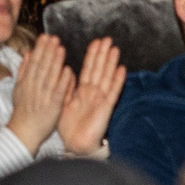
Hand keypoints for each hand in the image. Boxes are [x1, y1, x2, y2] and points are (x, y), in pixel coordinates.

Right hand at [7, 34, 73, 152]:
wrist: (25, 131)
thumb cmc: (22, 110)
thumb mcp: (19, 88)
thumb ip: (23, 69)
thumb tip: (27, 52)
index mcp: (26, 82)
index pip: (34, 62)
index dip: (40, 48)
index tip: (45, 36)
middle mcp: (34, 87)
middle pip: (42, 66)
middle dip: (48, 51)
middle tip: (54, 38)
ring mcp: (44, 96)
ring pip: (50, 76)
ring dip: (56, 62)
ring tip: (61, 48)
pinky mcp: (53, 106)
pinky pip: (59, 91)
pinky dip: (63, 81)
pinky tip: (68, 70)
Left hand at [55, 37, 124, 155]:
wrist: (74, 145)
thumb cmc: (69, 127)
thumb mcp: (63, 102)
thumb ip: (66, 87)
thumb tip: (65, 70)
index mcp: (82, 91)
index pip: (89, 69)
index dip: (92, 56)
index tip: (96, 42)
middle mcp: (93, 93)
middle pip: (99, 70)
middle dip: (103, 54)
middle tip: (107, 39)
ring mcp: (101, 100)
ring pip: (107, 77)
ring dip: (111, 63)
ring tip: (115, 49)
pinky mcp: (106, 108)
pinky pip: (112, 93)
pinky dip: (117, 81)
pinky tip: (121, 69)